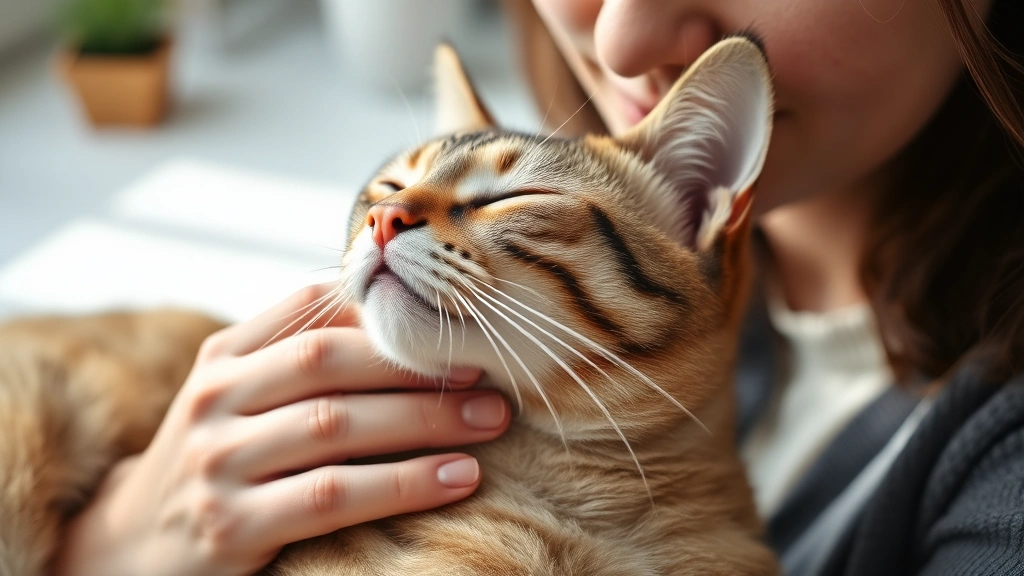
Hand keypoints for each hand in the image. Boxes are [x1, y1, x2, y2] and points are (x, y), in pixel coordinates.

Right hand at [53, 284, 509, 575]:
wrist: (133, 548)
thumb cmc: (220, 460)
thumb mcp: (240, 397)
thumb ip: (299, 355)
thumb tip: (403, 320)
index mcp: (224, 355)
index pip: (309, 306)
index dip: (386, 310)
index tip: (454, 319)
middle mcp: (215, 398)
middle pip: (328, 359)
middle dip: (414, 363)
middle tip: (487, 372)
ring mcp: (218, 461)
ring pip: (336, 424)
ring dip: (424, 419)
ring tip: (490, 420)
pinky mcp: (231, 525)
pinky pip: (332, 496)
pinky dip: (402, 483)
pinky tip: (456, 478)